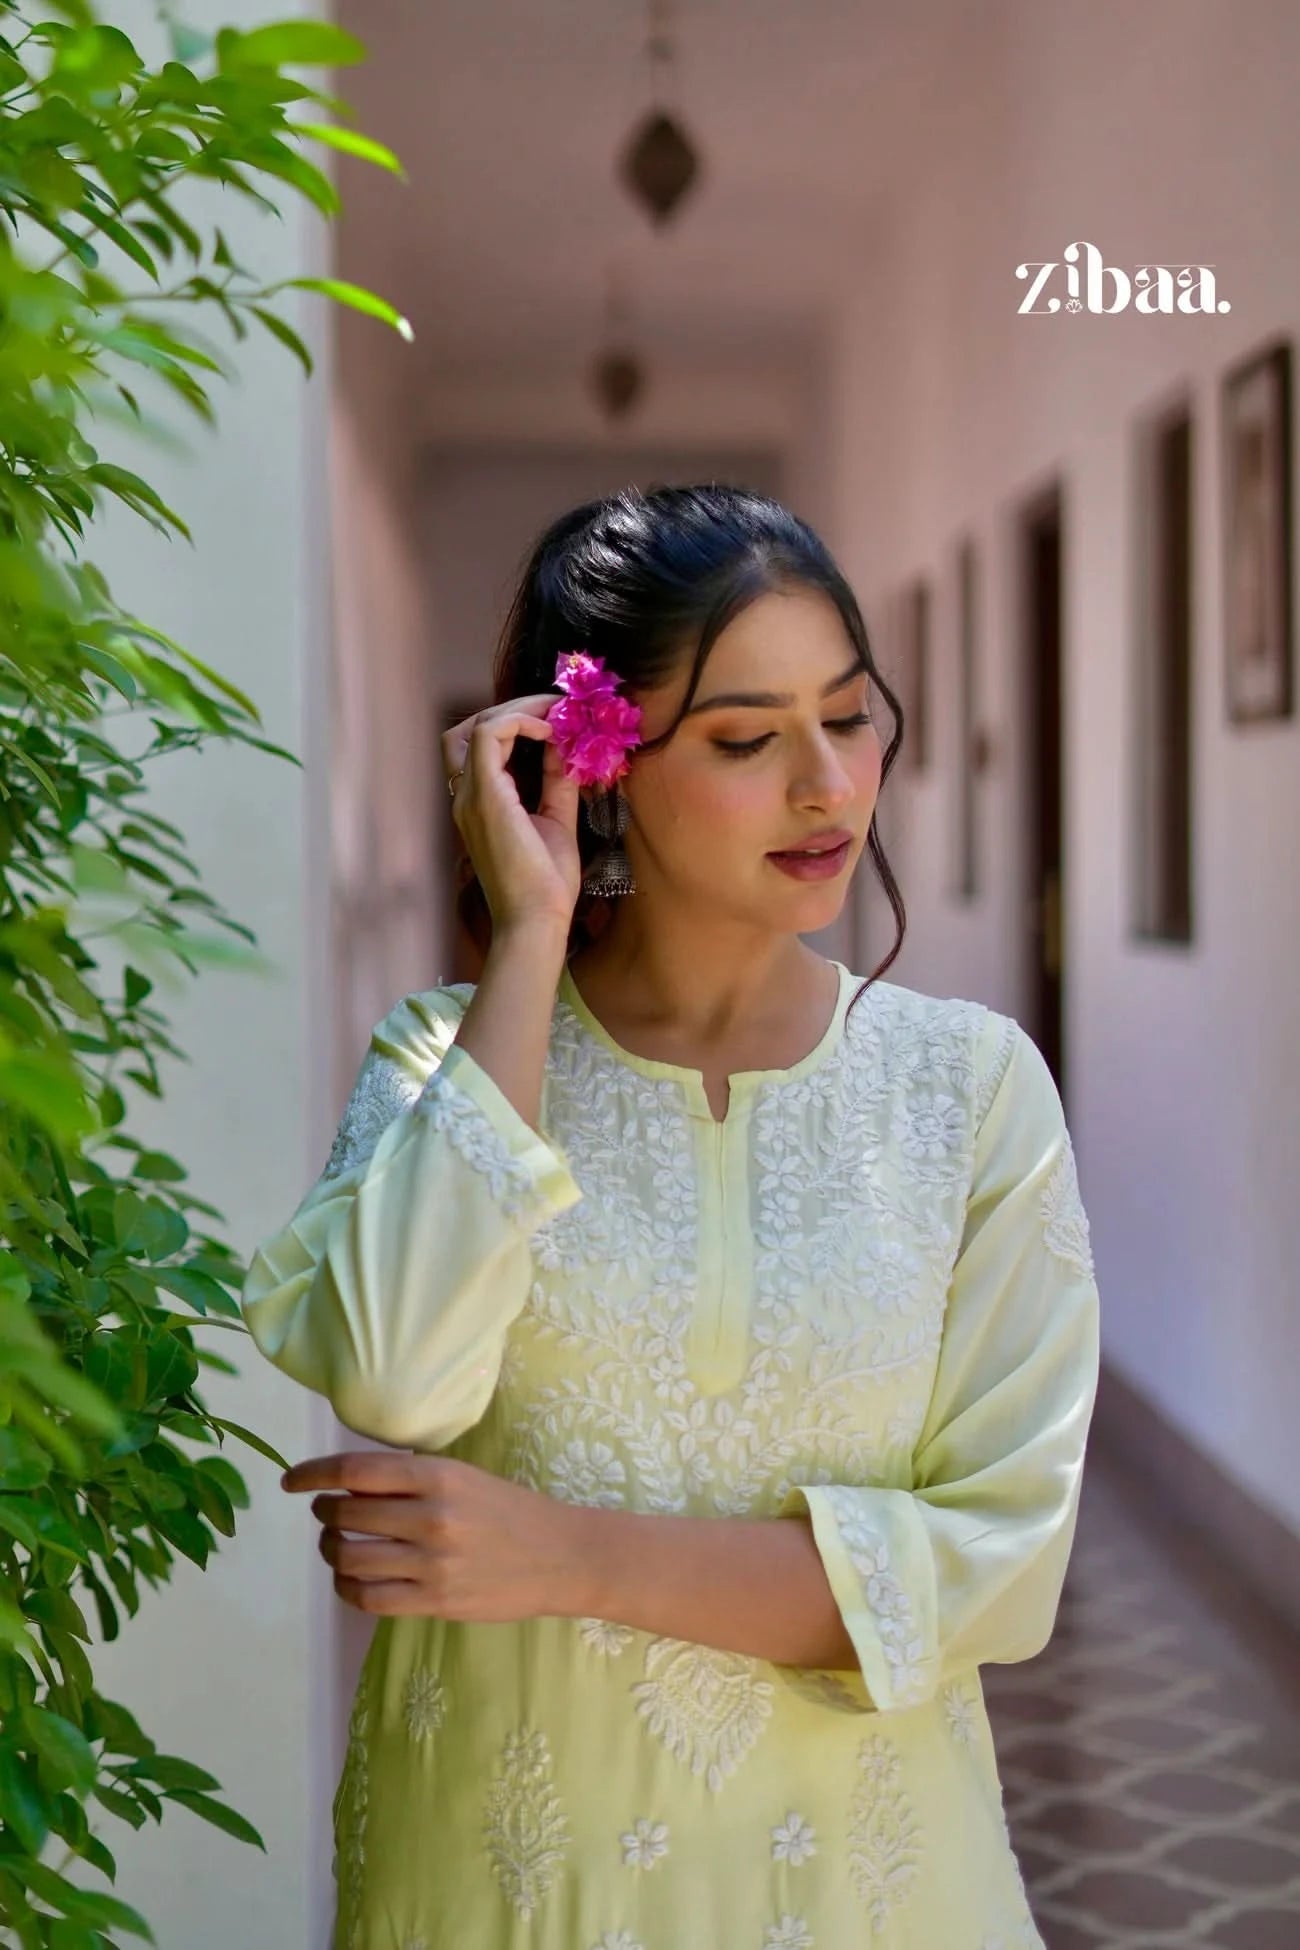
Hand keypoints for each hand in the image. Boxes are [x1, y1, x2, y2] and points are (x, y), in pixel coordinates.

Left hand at [280, 1448, 587, 1620]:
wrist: (562, 1556)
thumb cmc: (509, 1511)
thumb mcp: (464, 1477)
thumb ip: (412, 1479)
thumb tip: (348, 1482)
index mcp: (439, 1476)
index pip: (356, 1470)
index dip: (313, 1474)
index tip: (291, 1481)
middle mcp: (431, 1517)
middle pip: (346, 1514)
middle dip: (324, 1514)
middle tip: (327, 1514)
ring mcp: (432, 1564)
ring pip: (349, 1558)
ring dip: (331, 1551)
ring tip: (338, 1546)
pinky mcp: (435, 1602)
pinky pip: (368, 1597)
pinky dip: (348, 1587)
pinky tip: (352, 1578)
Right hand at [441, 694, 582, 934]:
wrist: (536, 922)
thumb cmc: (545, 885)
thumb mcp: (556, 820)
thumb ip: (557, 782)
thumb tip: (567, 746)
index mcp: (478, 804)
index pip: (482, 747)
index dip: (518, 723)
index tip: (559, 720)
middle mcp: (466, 797)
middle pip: (469, 729)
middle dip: (515, 709)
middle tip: (557, 707)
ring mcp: (471, 796)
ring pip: (477, 726)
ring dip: (518, 710)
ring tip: (555, 713)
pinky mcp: (486, 798)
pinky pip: (489, 736)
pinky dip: (519, 722)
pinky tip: (549, 731)